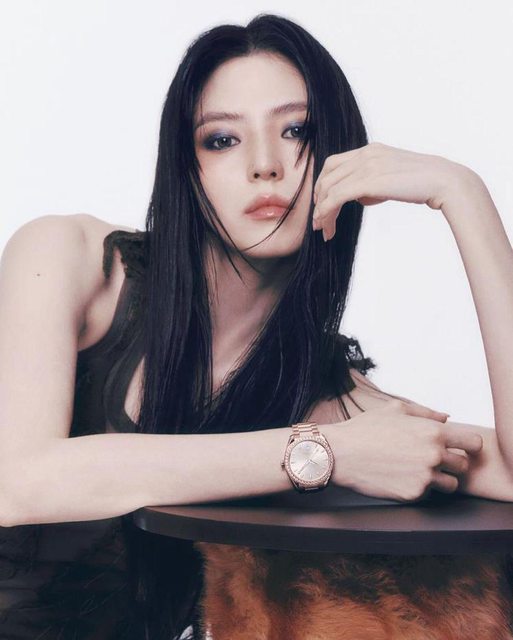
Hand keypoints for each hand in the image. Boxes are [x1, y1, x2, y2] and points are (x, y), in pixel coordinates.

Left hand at [312, 142, 471, 240]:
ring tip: (324, 230)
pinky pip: (336, 197)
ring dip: (322, 211)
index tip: (322, 205)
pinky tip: (327, 225)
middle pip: (327, 176)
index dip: (323, 185)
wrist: (444, 181)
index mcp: (370, 150)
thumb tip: (359, 196)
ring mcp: (366, 166)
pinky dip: (326, 212)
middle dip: (318, 200)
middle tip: (319, 222)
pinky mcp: (369, 181)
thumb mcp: (392, 177)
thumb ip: (373, 183)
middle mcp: (365, 154)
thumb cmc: (422, 184)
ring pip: (329, 188)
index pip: (334, 164)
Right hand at [324, 399, 482, 501]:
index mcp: (433, 432)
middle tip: (430, 459)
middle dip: (451, 463)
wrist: (341, 453)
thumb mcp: (395, 410)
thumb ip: (426, 413)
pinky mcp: (413, 495)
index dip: (469, 446)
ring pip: (450, 485)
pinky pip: (428, 494)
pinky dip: (419, 488)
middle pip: (463, 466)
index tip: (460, 448)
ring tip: (416, 470)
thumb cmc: (365, 428)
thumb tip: (447, 418)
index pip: (473, 443)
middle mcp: (434, 455)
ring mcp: (425, 477)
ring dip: (439, 479)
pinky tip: (401, 477)